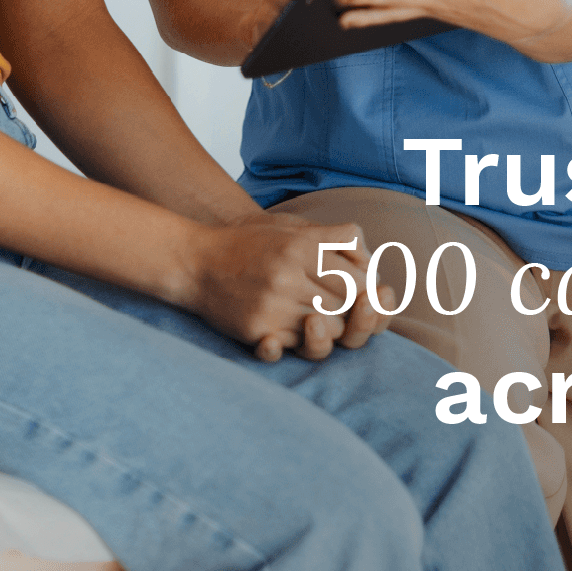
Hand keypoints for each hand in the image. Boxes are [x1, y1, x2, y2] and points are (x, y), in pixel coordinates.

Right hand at [182, 215, 393, 361]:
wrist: (197, 260)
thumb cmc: (253, 241)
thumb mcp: (296, 225)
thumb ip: (337, 238)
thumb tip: (373, 263)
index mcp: (302, 245)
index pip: (357, 277)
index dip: (366, 288)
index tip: (363, 290)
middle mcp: (288, 274)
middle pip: (346, 305)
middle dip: (353, 308)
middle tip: (346, 306)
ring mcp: (272, 304)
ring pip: (327, 330)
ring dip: (332, 327)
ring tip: (323, 316)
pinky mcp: (257, 329)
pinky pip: (297, 345)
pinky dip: (303, 340)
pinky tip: (299, 328)